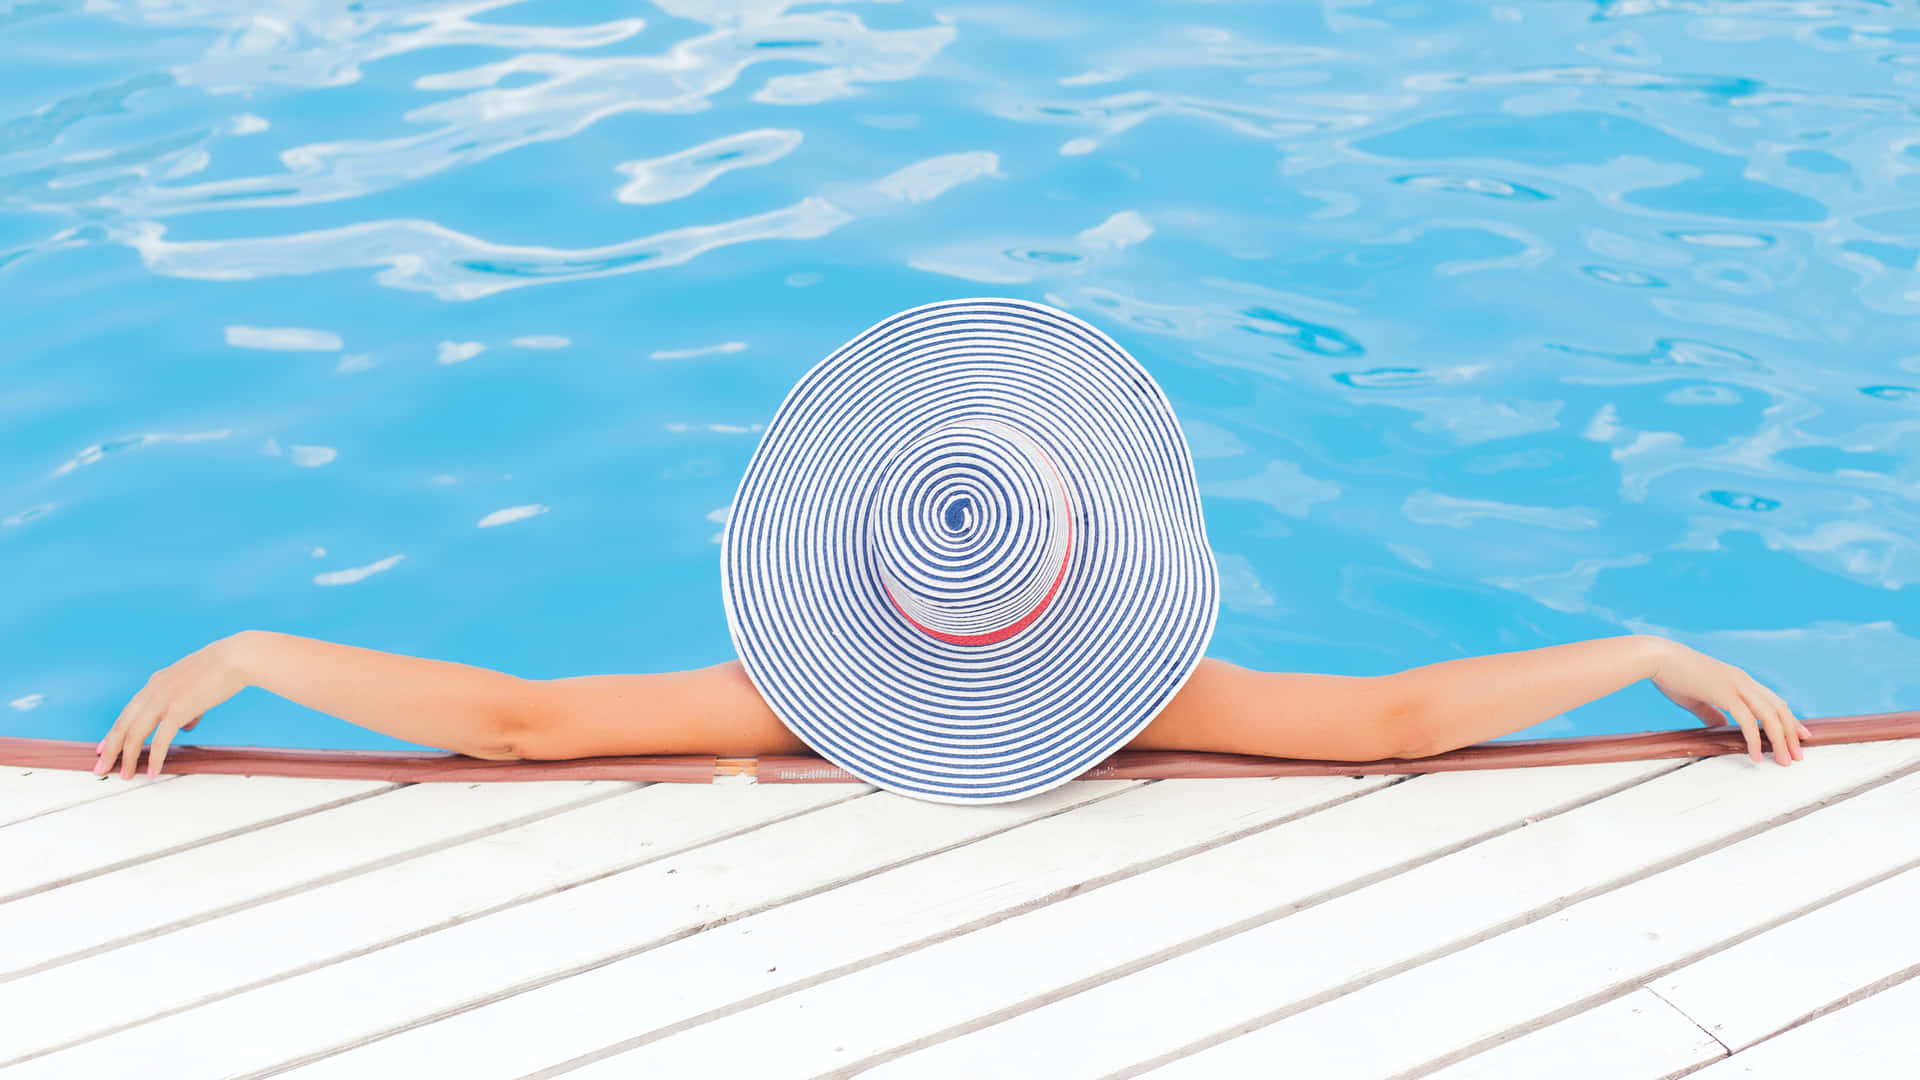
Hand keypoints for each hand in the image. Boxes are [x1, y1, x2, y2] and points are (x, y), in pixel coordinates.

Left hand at [98, 632, 253, 779]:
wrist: (234, 658)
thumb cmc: (221, 670)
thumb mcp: (194, 686)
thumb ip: (186, 706)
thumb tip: (186, 724)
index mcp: (155, 683)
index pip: (127, 712)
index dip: (114, 732)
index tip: (104, 747)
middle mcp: (153, 692)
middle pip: (123, 725)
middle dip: (110, 749)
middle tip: (101, 766)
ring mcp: (163, 700)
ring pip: (135, 734)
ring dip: (128, 757)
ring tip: (125, 774)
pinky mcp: (178, 710)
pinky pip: (161, 739)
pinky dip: (155, 757)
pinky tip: (153, 770)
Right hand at [1650, 639, 1809, 766]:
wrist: (1657, 657)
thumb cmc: (1671, 675)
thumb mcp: (1695, 697)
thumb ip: (1710, 712)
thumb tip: (1721, 726)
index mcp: (1738, 679)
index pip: (1772, 701)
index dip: (1787, 719)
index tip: (1798, 735)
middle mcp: (1743, 681)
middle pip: (1778, 709)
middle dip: (1791, 733)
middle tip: (1798, 754)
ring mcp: (1736, 685)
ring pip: (1770, 716)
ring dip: (1780, 740)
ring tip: (1785, 760)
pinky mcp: (1725, 693)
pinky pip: (1748, 721)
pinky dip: (1754, 740)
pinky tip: (1755, 756)